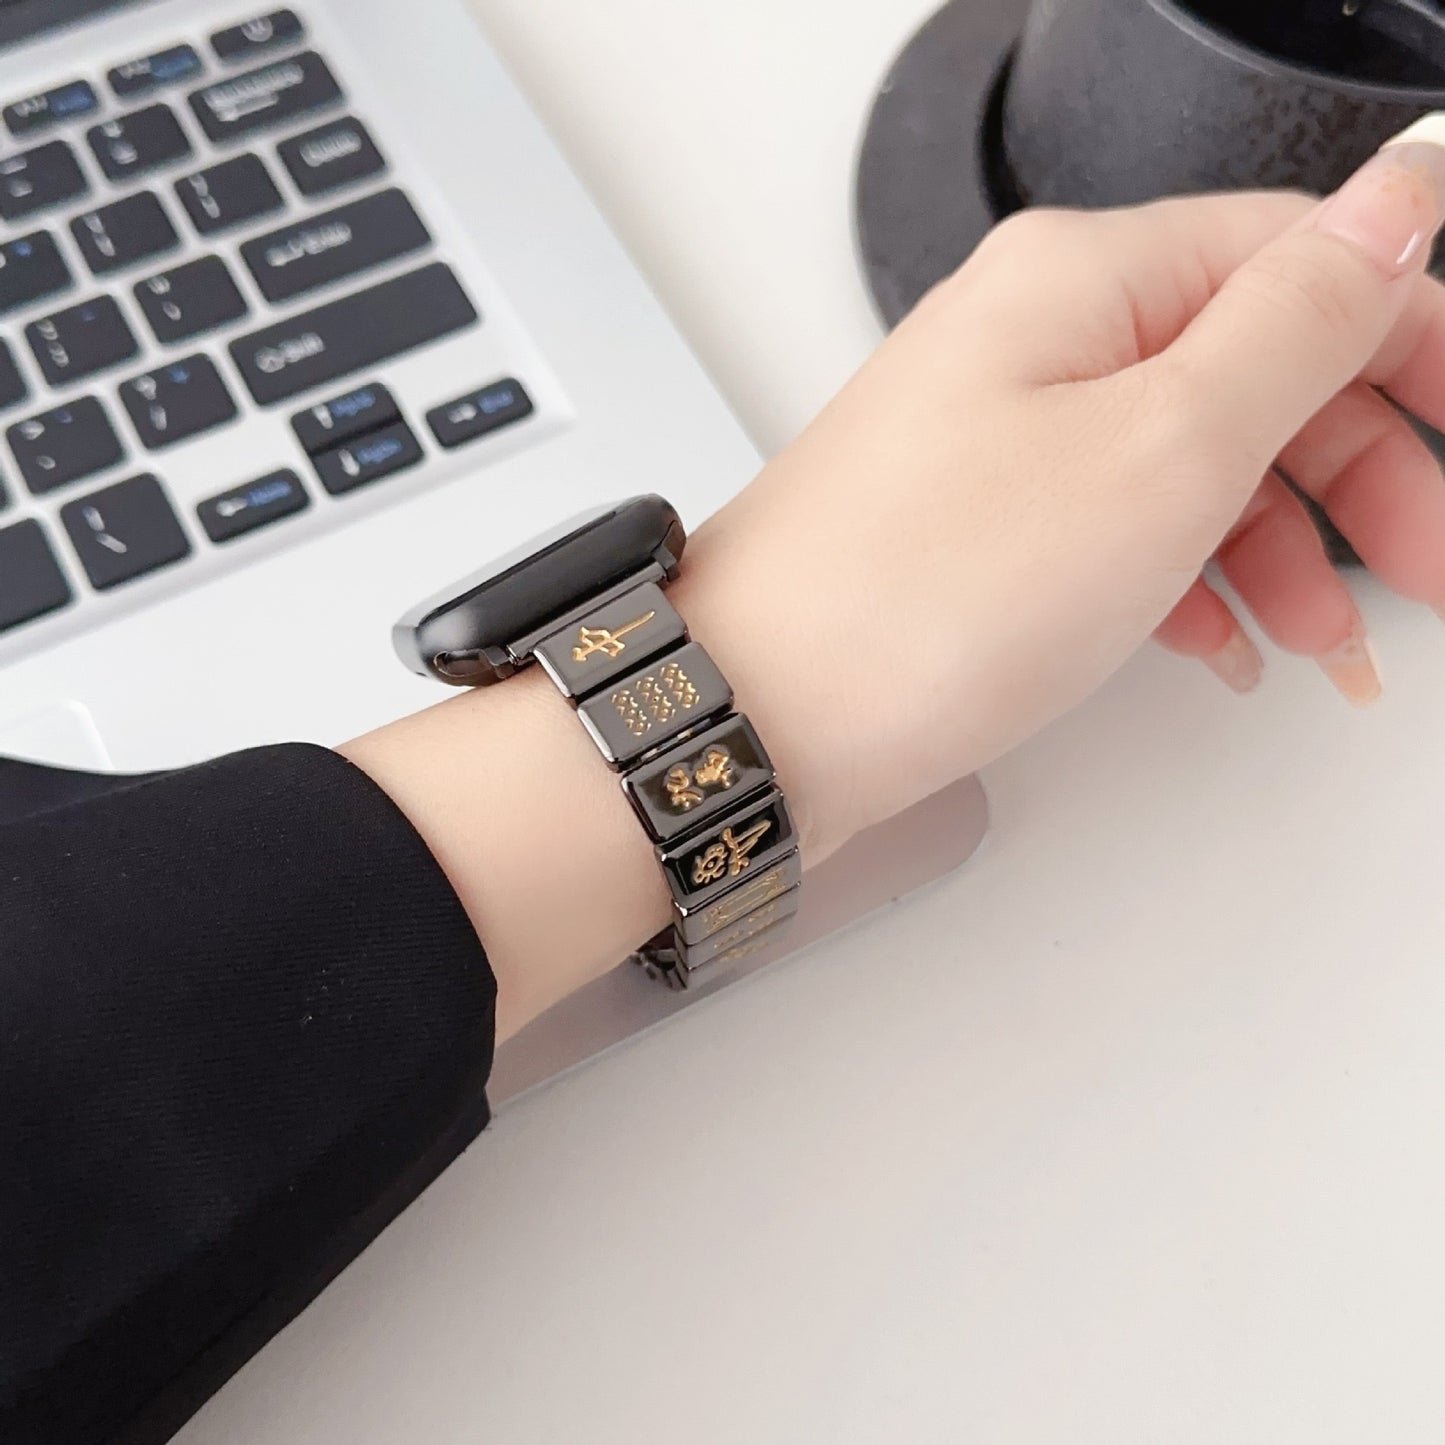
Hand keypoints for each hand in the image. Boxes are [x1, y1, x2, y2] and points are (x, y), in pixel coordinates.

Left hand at [348, 121, 1444, 1040]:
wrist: (757, 719)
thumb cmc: (923, 596)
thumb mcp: (1162, 446)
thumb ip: (1294, 320)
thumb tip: (1399, 200)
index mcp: (1084, 284)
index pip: (1297, 259)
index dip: (1405, 339)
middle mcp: (1032, 346)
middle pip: (1251, 370)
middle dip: (1356, 471)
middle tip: (1417, 571)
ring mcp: (997, 443)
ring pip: (1189, 464)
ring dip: (1280, 547)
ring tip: (1323, 643)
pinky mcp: (975, 534)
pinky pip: (1117, 534)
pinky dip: (1188, 587)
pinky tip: (1221, 648)